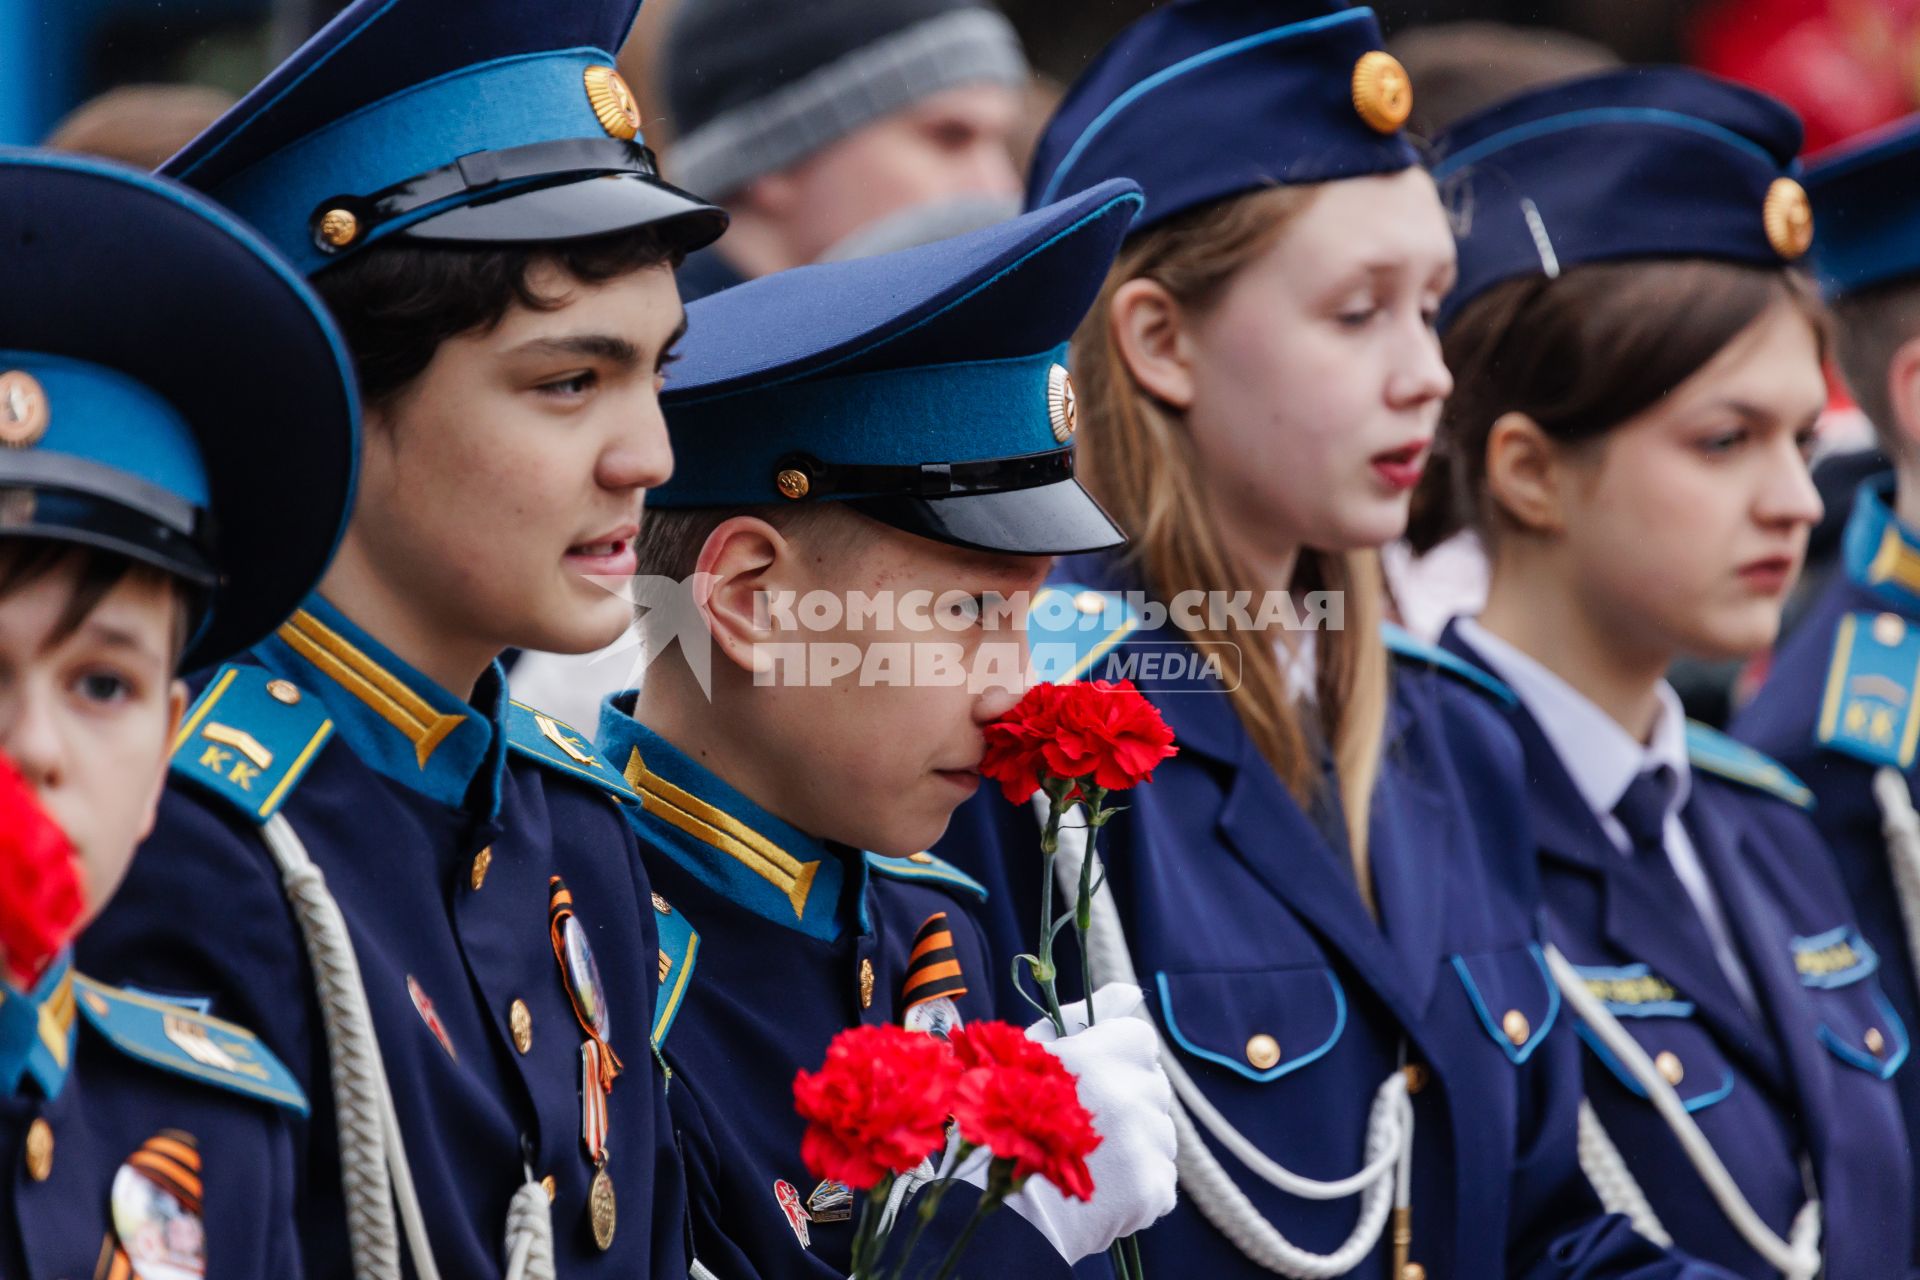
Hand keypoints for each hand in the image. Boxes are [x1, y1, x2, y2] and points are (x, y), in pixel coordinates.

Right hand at [1001, 983, 1178, 1259]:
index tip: (1091, 1079)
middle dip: (1125, 1100)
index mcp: (1100, 1055)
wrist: (996, 1209)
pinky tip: (1101, 1189)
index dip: (1115, 1058)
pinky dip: (1138, 1185)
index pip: (1139, 1040)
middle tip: (1081, 1126)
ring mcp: (1146, 1144)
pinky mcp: (1154, 1188)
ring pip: (1159, 1132)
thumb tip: (1130, 993)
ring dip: (1134, 1143)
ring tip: (1088, 1162)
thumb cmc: (1006, 1120)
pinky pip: (1161, 1177)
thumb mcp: (1032, 1055)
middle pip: (1151, 1086)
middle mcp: (1130, 1094)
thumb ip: (1082, 1017)